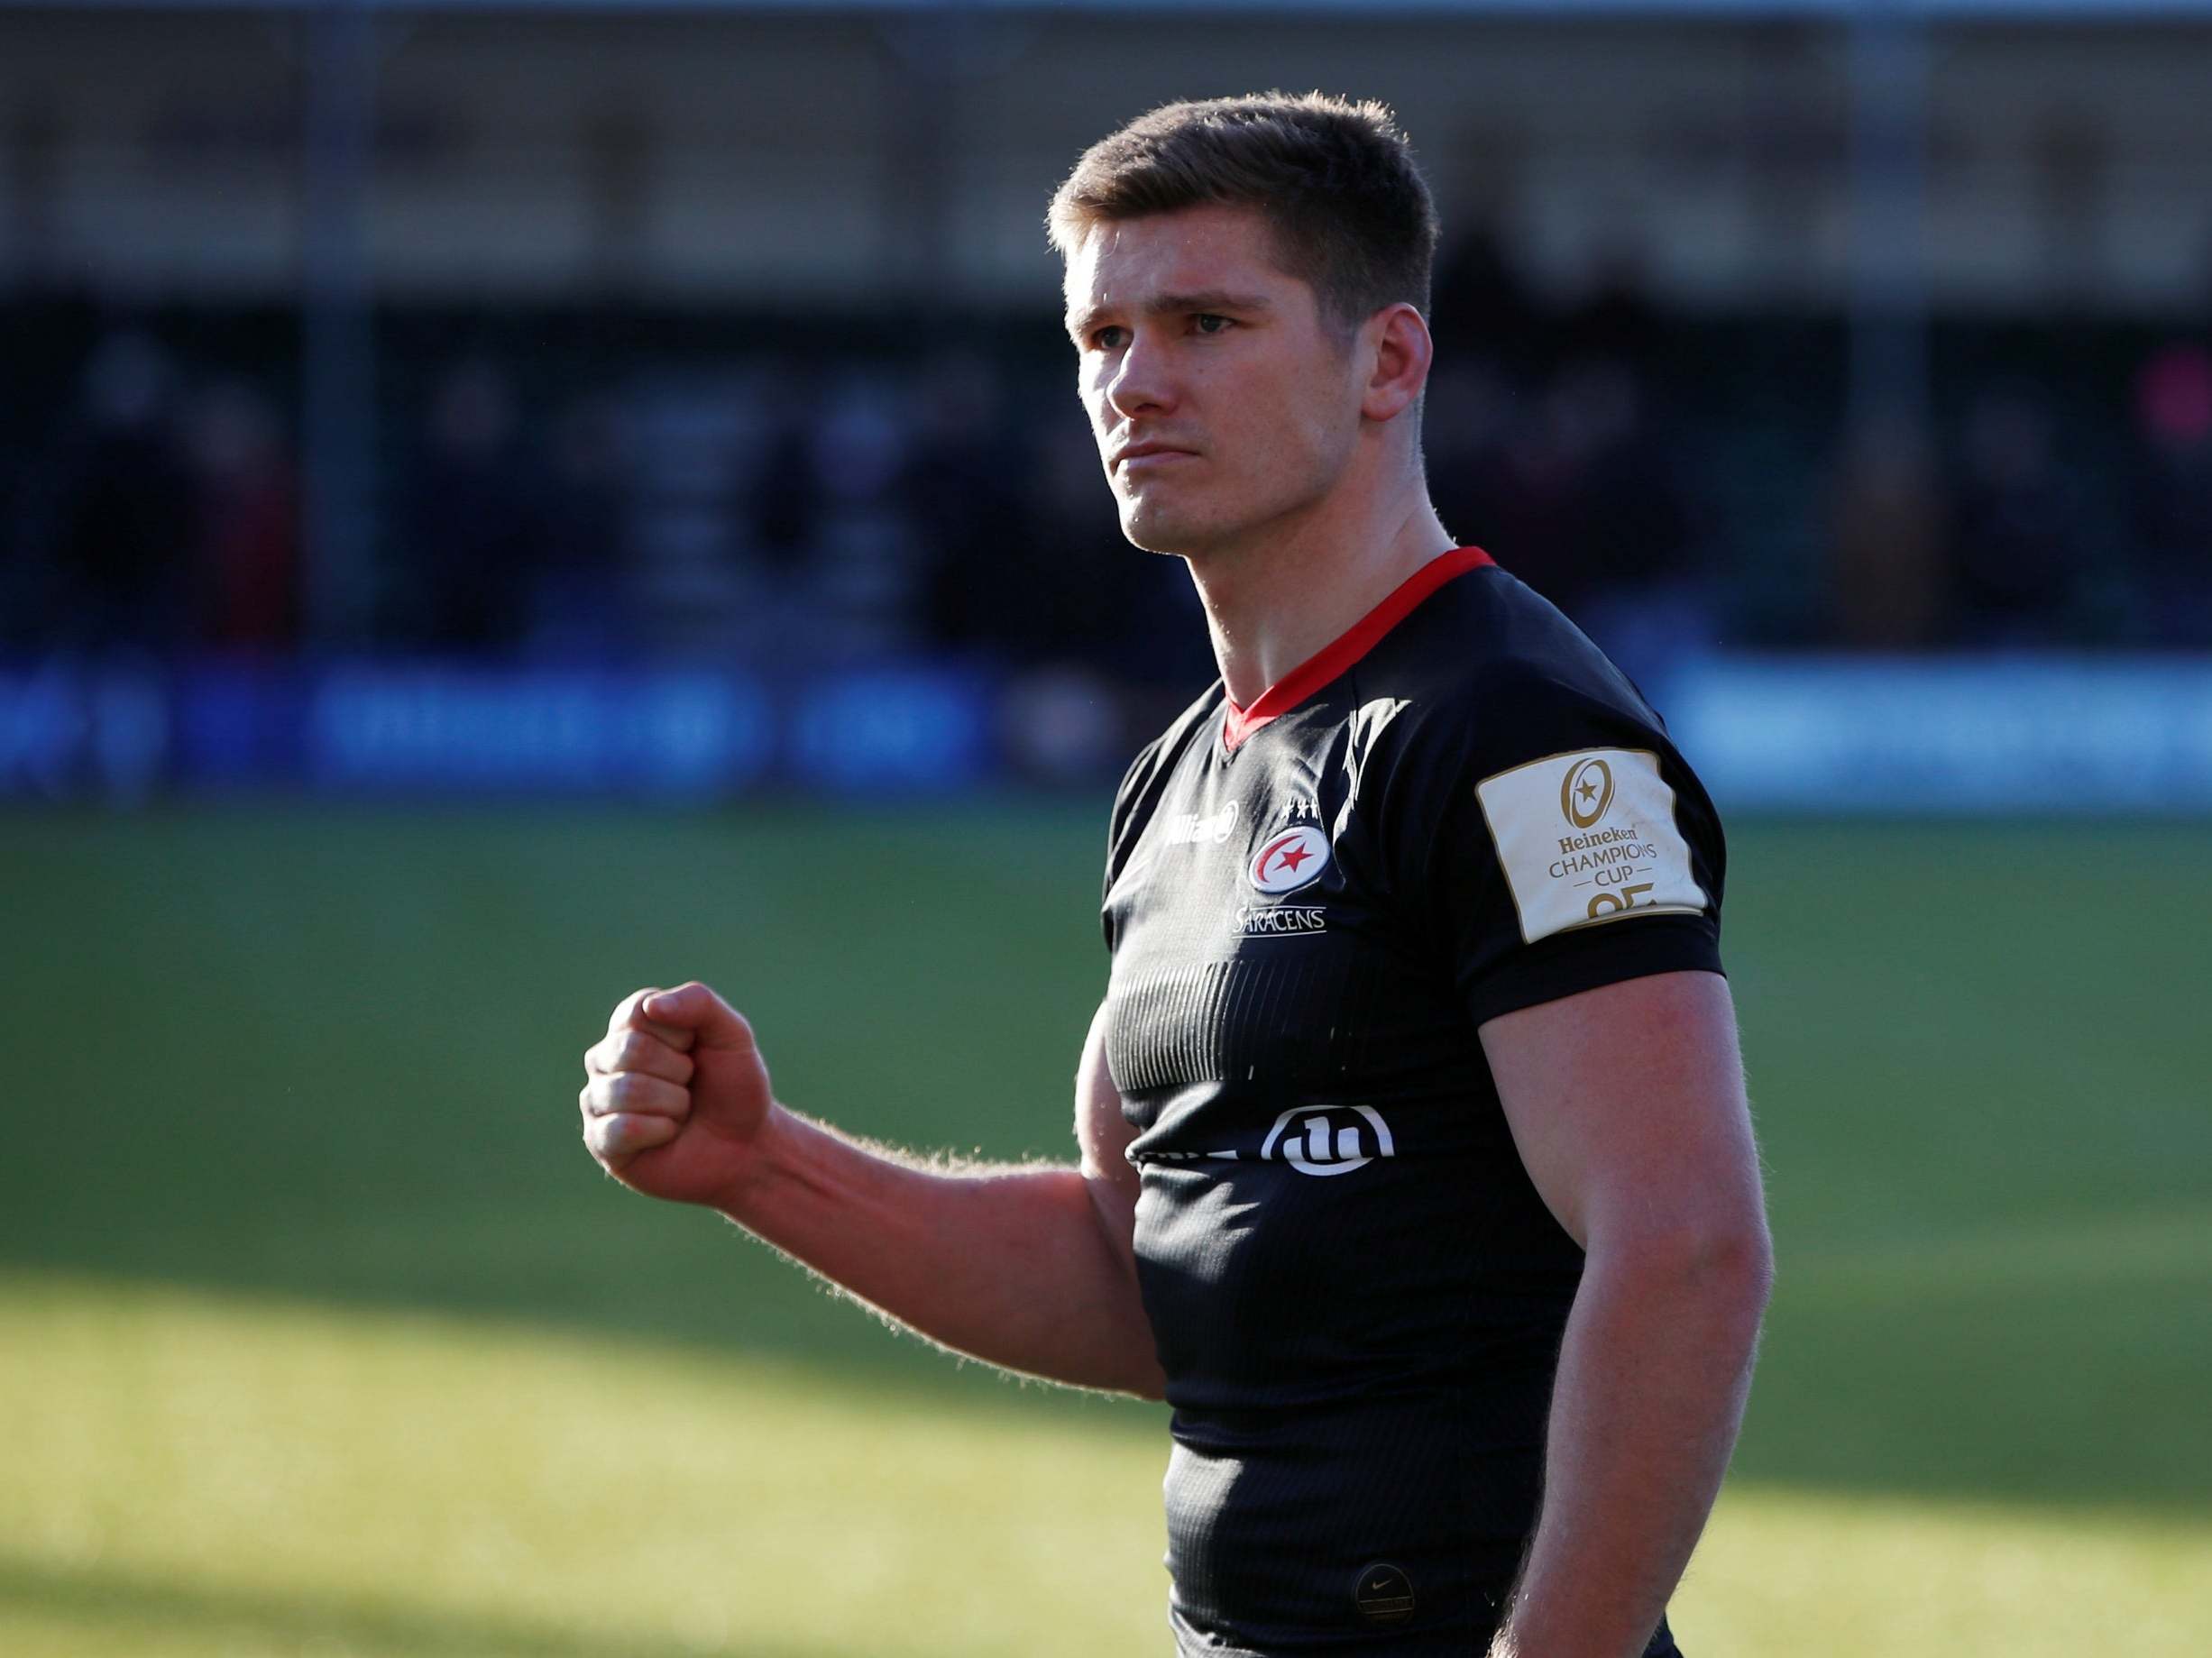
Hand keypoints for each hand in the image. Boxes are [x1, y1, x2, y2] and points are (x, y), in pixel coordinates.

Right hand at [579, 981, 776, 1208]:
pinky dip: (660, 1131)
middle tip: (691, 1085)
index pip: (639, 1011)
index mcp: (632, 1025)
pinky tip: (667, 1134)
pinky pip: (622, 1128)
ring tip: (681, 1111)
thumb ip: (699, 1003)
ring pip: (628, 1089)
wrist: (746, 1145)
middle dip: (679, 1071)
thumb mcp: (732, 1035)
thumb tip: (652, 1006)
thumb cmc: (734, 1086)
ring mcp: (598, 1099)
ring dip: (674, 1104)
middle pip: (632, 1050)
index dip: (681, 1034)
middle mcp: (606, 1058)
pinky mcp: (600, 1141)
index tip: (694, 1048)